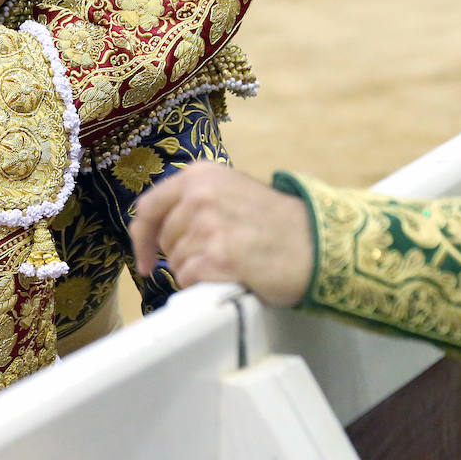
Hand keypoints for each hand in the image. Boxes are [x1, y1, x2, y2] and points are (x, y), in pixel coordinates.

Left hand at [130, 162, 313, 306]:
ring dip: (198, 270)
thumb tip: (158, 230)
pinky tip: (231, 275)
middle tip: (218, 256)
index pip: (148, 207)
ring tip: (232, 262)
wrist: (318, 243)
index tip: (145, 259)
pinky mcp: (217, 256)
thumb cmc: (278, 224)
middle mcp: (199, 195)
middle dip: (182, 255)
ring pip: (176, 262)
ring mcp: (208, 225)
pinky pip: (189, 280)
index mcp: (200, 175)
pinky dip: (205, 285)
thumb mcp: (233, 192)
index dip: (142, 237)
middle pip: (165, 240)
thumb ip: (195, 201)